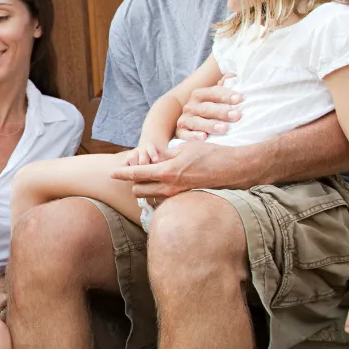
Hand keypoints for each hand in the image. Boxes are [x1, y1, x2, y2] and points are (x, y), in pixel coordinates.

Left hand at [111, 140, 253, 200]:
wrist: (237, 170)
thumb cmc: (213, 154)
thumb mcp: (187, 148)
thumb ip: (168, 155)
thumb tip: (155, 159)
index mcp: (167, 172)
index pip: (137, 174)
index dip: (122, 173)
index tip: (112, 173)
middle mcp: (170, 188)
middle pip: (139, 190)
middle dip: (134, 183)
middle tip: (135, 173)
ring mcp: (179, 197)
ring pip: (151, 197)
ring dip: (146, 189)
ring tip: (149, 179)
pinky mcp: (186, 200)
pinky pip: (166, 200)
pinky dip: (160, 193)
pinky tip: (164, 185)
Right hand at [177, 78, 240, 140]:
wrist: (190, 125)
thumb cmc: (210, 111)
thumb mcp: (216, 98)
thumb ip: (225, 87)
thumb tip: (233, 75)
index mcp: (199, 95)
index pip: (213, 92)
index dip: (226, 95)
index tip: (240, 99)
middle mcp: (190, 106)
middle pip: (206, 108)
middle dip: (222, 112)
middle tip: (237, 115)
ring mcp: (185, 119)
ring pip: (197, 122)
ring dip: (210, 125)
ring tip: (224, 128)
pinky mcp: (181, 133)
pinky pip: (186, 135)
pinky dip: (194, 136)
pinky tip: (204, 138)